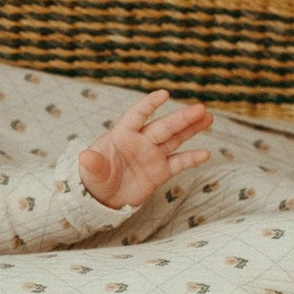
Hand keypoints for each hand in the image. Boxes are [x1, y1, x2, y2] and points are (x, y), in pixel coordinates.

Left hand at [78, 90, 212, 210]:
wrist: (103, 199)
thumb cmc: (95, 178)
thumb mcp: (92, 172)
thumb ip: (93, 164)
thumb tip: (85, 157)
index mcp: (123, 135)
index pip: (138, 115)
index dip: (150, 104)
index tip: (164, 94)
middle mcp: (141, 141)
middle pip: (164, 126)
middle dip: (182, 118)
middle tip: (200, 108)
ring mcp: (153, 155)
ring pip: (175, 139)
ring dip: (191, 129)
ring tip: (208, 117)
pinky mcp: (160, 172)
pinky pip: (179, 163)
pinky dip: (192, 159)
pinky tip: (206, 154)